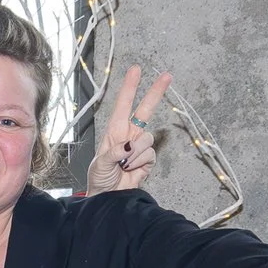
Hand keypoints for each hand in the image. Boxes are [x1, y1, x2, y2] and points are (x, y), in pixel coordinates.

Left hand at [82, 65, 171, 194]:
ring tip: (123, 165)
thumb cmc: (99, 178)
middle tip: (167, 76)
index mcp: (114, 130)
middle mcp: (129, 135)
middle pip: (145, 110)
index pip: (123, 105)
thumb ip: (113, 153)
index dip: (130, 87)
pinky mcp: (148, 159)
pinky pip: (150, 155)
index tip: (136, 70)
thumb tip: (129, 145)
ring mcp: (140, 146)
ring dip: (135, 154)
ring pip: (147, 139)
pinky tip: (131, 170)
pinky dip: (139, 164)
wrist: (108, 197)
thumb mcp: (100, 165)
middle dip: (155, 92)